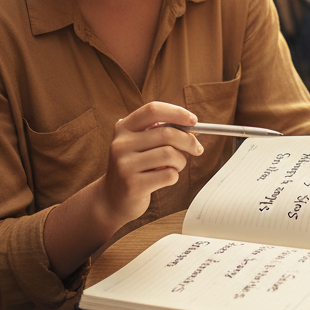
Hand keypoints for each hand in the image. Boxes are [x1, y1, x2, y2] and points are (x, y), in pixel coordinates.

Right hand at [97, 102, 203, 229]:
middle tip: (197, 148)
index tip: (194, 120)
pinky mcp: (133, 184)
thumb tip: (192, 127)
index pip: (153, 110)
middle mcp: (121, 144)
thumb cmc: (135, 167)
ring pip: (170, 154)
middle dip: (188, 141)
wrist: (112, 198)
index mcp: (123, 128)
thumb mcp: (141, 144)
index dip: (177, 113)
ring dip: (180, 161)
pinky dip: (174, 176)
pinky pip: (168, 174)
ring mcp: (125, 164)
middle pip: (166, 133)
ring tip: (175, 166)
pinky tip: (164, 179)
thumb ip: (161, 132)